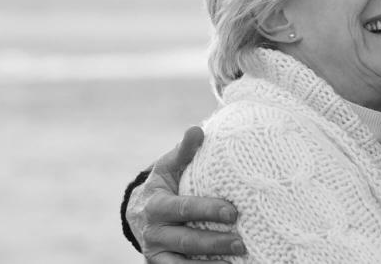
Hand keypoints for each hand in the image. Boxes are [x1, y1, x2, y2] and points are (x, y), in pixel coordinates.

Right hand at [127, 126, 245, 262]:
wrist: (138, 213)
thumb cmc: (163, 184)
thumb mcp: (167, 166)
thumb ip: (183, 151)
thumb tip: (198, 129)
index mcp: (156, 205)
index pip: (184, 209)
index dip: (208, 210)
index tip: (233, 212)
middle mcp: (154, 232)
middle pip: (186, 241)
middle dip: (214, 243)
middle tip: (242, 242)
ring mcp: (156, 253)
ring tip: (238, 262)